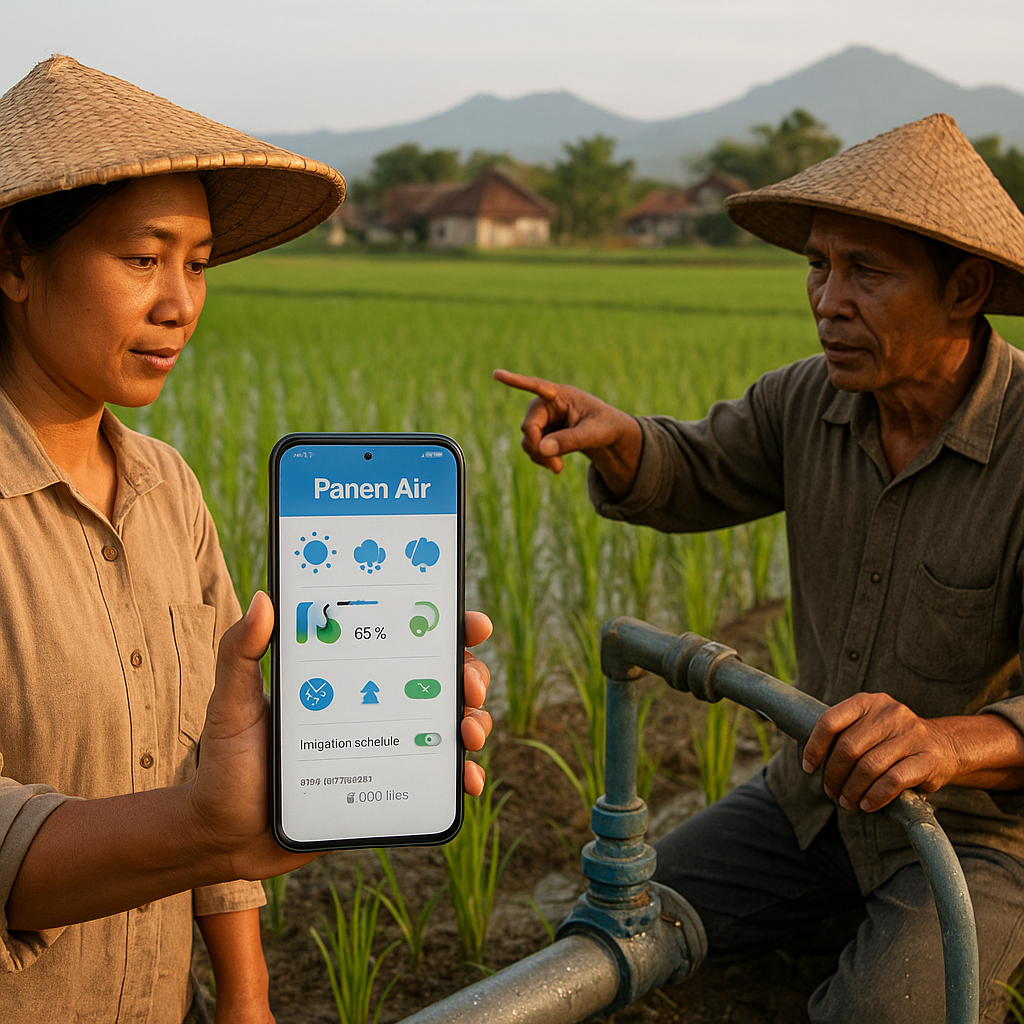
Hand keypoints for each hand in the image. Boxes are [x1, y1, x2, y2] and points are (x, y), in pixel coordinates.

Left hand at [187, 598, 495, 878]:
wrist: (223, 837)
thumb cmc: (227, 761)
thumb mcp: (232, 703)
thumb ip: (241, 653)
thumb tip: (263, 598)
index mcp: (347, 675)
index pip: (404, 640)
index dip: (446, 627)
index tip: (470, 624)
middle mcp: (374, 705)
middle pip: (439, 679)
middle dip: (470, 674)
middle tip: (469, 684)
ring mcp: (385, 746)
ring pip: (447, 725)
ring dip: (474, 722)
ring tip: (469, 733)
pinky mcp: (387, 786)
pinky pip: (436, 780)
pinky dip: (461, 778)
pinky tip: (468, 783)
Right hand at [493, 368, 642, 498]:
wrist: (609, 436)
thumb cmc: (606, 427)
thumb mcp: (594, 434)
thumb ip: (570, 440)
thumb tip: (542, 449)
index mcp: (561, 395)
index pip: (536, 386)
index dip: (516, 381)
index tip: (496, 374)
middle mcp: (548, 404)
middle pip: (529, 425)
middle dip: (538, 447)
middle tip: (554, 465)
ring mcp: (543, 419)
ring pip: (529, 439)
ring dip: (539, 456)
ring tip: (558, 468)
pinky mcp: (543, 433)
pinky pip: (533, 448)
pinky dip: (541, 459)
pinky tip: (556, 465)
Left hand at [801, 693, 960, 811]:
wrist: (945, 745)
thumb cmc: (893, 740)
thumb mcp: (869, 726)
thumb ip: (844, 734)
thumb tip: (812, 760)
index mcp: (867, 702)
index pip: (830, 721)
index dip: (814, 747)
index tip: (809, 768)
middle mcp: (889, 713)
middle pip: (848, 747)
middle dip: (833, 775)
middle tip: (831, 792)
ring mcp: (911, 734)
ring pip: (869, 767)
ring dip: (852, 789)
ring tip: (846, 802)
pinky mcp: (928, 758)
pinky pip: (893, 781)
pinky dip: (874, 796)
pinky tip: (866, 805)